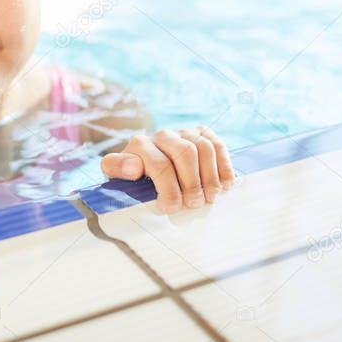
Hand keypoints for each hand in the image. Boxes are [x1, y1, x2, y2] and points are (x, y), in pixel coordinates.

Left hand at [100, 126, 237, 212]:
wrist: (146, 166)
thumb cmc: (135, 179)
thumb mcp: (119, 177)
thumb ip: (117, 170)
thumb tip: (133, 167)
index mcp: (140, 145)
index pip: (160, 164)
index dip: (169, 190)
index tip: (170, 208)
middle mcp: (162, 135)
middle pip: (186, 154)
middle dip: (192, 184)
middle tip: (193, 204)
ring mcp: (184, 133)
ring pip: (205, 148)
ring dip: (210, 178)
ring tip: (208, 198)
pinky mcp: (202, 134)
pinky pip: (218, 146)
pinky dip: (224, 167)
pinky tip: (223, 186)